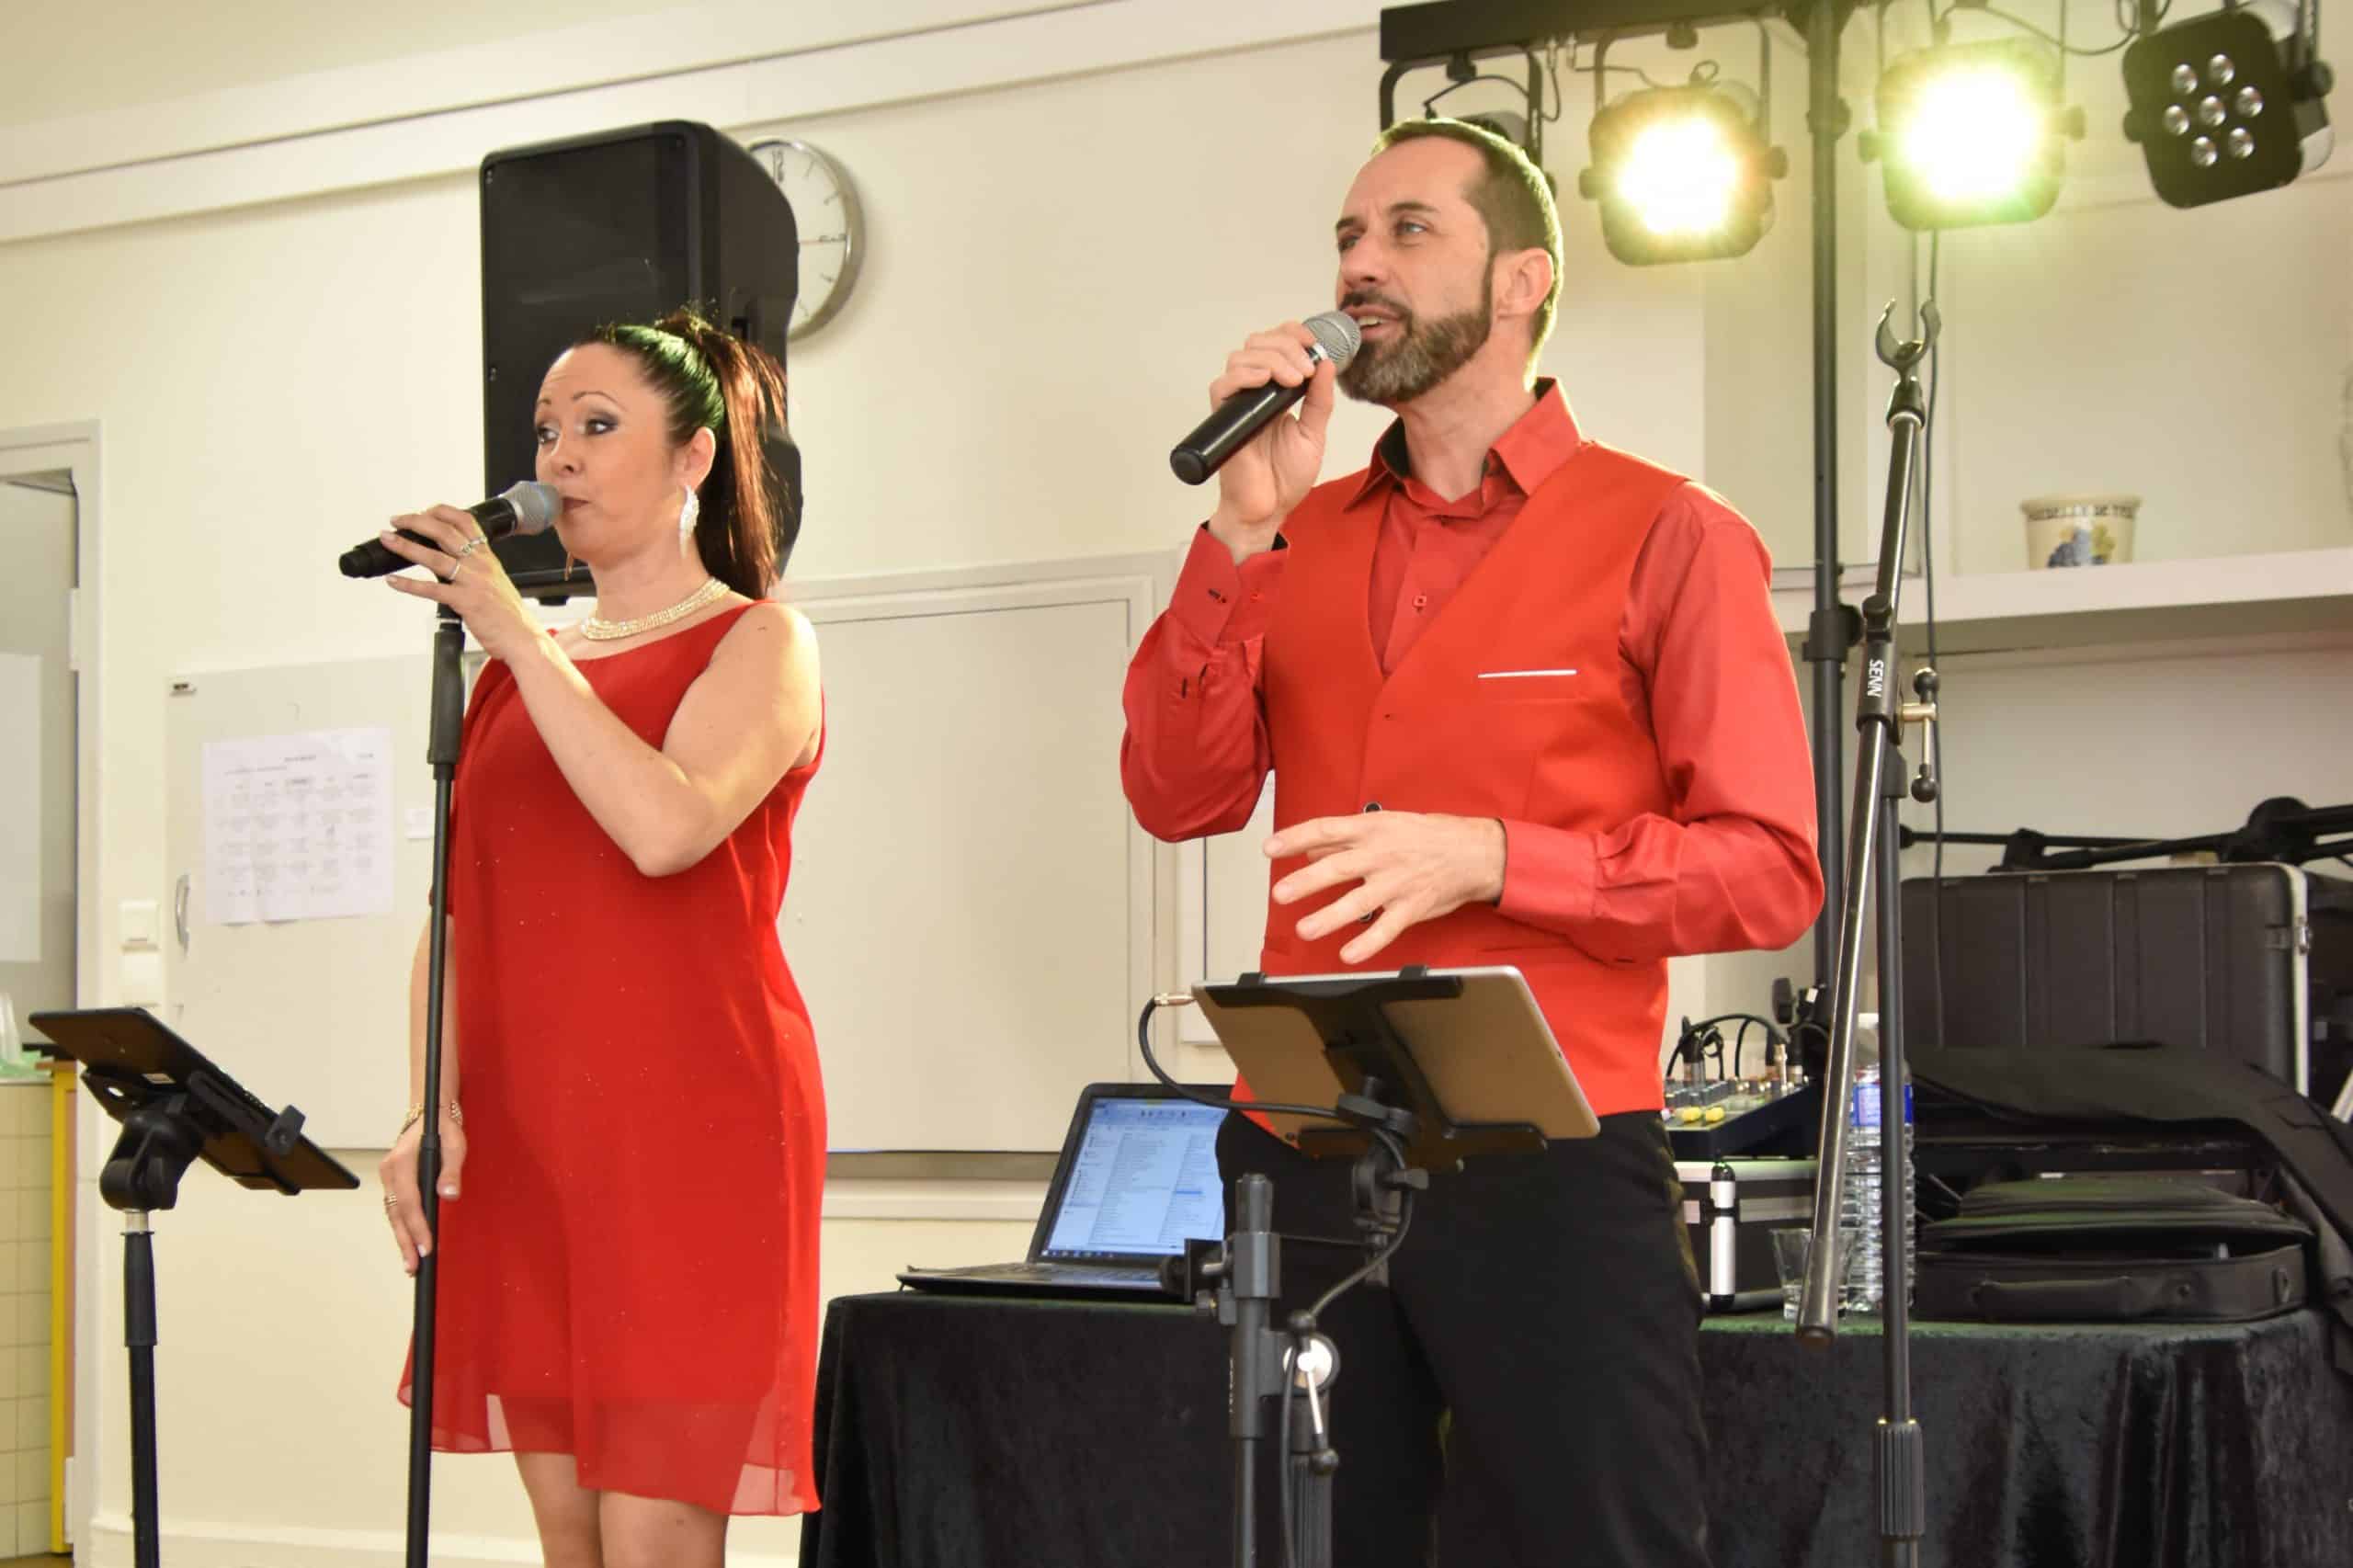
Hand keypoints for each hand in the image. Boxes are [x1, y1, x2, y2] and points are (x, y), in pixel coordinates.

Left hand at [379, 506, 539, 661]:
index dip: (440, 511)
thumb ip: (474, 568)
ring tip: (388, 539)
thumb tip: (451, 561)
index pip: (464, 521)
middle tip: (397, 520)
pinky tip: (394, 580)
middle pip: (444, 531)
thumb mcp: (495, 581)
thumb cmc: (509, 614)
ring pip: (434, 557)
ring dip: (406, 546)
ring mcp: (472, 582)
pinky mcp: (465, 601)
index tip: (422, 511)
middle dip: (416, 521)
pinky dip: (409, 584)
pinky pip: (431, 590)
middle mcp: (479, 564)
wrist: (523, 637)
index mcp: (487, 556)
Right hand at [379, 1107, 467, 1275]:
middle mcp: (389, 1171)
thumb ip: (451, 1170)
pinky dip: (401, 1227)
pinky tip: (408, 1242)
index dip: (417, 1226)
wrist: (430, 1114)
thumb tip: (449, 1195)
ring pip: (393, 1213)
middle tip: (413, 1266)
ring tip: (410, 1263)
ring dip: (401, 1238)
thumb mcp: (455, 1144)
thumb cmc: (444, 1128)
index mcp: (401, 1162)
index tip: (426, 1248)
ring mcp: (388, 1177)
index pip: (409, 1201)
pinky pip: (395, 1208)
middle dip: (405, 1241)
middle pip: (396, 1213)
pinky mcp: (393, 1182)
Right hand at [1206, 322, 1338, 561]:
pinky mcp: (1224, 418)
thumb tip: (1326, 363)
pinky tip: (1265, 382)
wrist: (1269, 509)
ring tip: (1293, 381)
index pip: (1277, 344)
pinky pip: (1223, 384)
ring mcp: (1238, 403)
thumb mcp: (1314, 433)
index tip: (1314, 343)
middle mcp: (1254, 391)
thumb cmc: (1286, 478)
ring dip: (1271, 359)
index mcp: (1276, 391)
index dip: (1293, 334)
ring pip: (1241, 357)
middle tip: (1305, 370)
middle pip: (1259, 343)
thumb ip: (1320, 400)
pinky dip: (1245, 375)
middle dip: (1287, 346)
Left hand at [1267, 812, 1505, 963]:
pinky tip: (1348, 955)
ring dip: (1329, 916)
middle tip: (1280, 893)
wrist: (1473, 853)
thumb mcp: (1385, 826)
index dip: (1295, 838)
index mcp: (1371, 829)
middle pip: (1337, 867)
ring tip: (1305, 929)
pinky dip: (1367, 943)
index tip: (1270, 849)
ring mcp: (1396, 883)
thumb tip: (1310, 850)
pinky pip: (1386, 929)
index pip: (1326, 830)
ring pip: (1358, 901)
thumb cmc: (1427, 836)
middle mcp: (1381, 855)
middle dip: (1306, 882)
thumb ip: (1344, 839)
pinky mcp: (1411, 907)